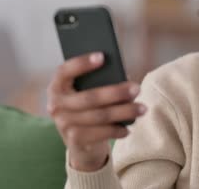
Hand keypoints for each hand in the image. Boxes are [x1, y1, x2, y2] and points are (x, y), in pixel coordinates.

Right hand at [46, 52, 146, 170]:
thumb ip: (100, 82)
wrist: (80, 141)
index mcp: (58, 86)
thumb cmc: (90, 106)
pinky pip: (101, 133)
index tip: (102, 56)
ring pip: (99, 116)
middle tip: (137, 89)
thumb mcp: (89, 91)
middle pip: (89, 97)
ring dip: (124, 112)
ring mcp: (63, 123)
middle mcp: (56, 104)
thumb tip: (124, 79)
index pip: (65, 71)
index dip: (81, 63)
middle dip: (116, 93)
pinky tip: (129, 127)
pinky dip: (118, 130)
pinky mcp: (74, 140)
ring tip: (142, 108)